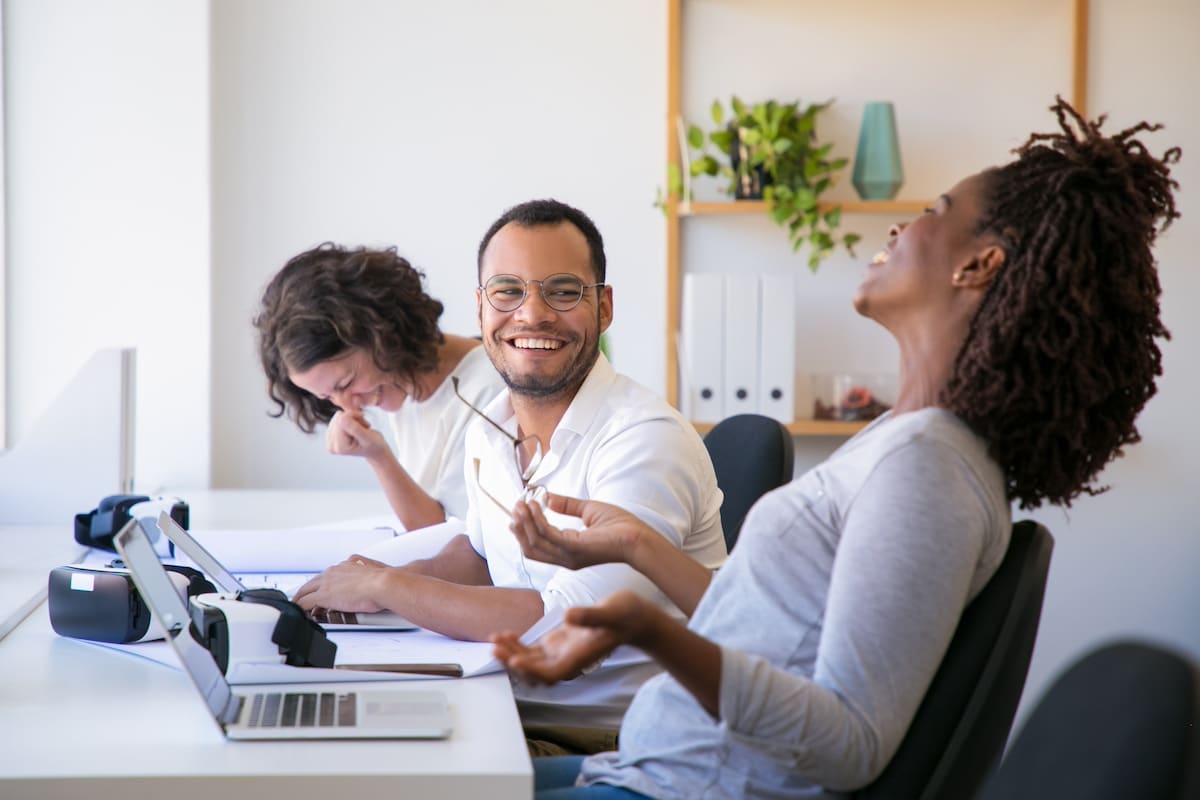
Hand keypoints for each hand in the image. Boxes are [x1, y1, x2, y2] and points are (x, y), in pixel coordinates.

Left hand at [292, 554, 391, 612]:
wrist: (383, 584)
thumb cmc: (384, 581)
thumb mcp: (374, 569)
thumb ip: (367, 567)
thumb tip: (369, 565)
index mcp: (346, 565)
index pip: (328, 575)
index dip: (322, 584)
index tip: (321, 590)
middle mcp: (334, 572)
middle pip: (312, 582)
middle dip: (306, 591)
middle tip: (302, 600)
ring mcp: (327, 584)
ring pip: (305, 591)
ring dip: (301, 599)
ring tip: (299, 608)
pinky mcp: (323, 596)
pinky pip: (304, 603)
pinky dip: (300, 608)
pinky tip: (299, 614)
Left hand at [326, 410, 390, 462]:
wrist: (374, 449)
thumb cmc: (373, 444)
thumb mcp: (368, 437)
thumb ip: (355, 429)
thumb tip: (341, 418)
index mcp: (340, 447)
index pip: (342, 421)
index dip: (355, 418)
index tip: (366, 425)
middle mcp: (332, 445)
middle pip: (339, 418)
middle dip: (353, 419)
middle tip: (363, 428)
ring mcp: (330, 440)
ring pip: (338, 416)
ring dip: (352, 419)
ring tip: (360, 428)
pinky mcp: (331, 434)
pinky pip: (337, 418)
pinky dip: (348, 419)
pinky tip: (355, 427)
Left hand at [491, 591, 658, 684]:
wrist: (633, 617)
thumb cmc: (626, 615)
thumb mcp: (611, 611)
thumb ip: (590, 616)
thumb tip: (569, 617)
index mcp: (579, 658)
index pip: (551, 673)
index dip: (532, 671)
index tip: (515, 661)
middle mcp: (568, 660)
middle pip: (535, 673)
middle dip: (513, 663)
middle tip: (495, 648)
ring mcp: (561, 653)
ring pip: (530, 663)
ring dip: (511, 655)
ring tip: (495, 639)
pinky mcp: (557, 644)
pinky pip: (533, 652)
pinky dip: (517, 646)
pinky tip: (505, 634)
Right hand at [509, 493, 651, 569]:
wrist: (640, 537)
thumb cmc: (621, 526)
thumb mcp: (589, 511)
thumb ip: (568, 506)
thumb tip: (549, 498)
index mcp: (568, 551)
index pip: (537, 546)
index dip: (524, 529)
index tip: (519, 510)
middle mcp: (565, 558)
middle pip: (530, 548)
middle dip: (519, 527)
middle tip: (515, 507)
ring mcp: (569, 556)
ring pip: (535, 543)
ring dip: (525, 523)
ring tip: (521, 505)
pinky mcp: (575, 549)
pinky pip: (548, 536)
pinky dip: (537, 521)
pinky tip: (535, 507)